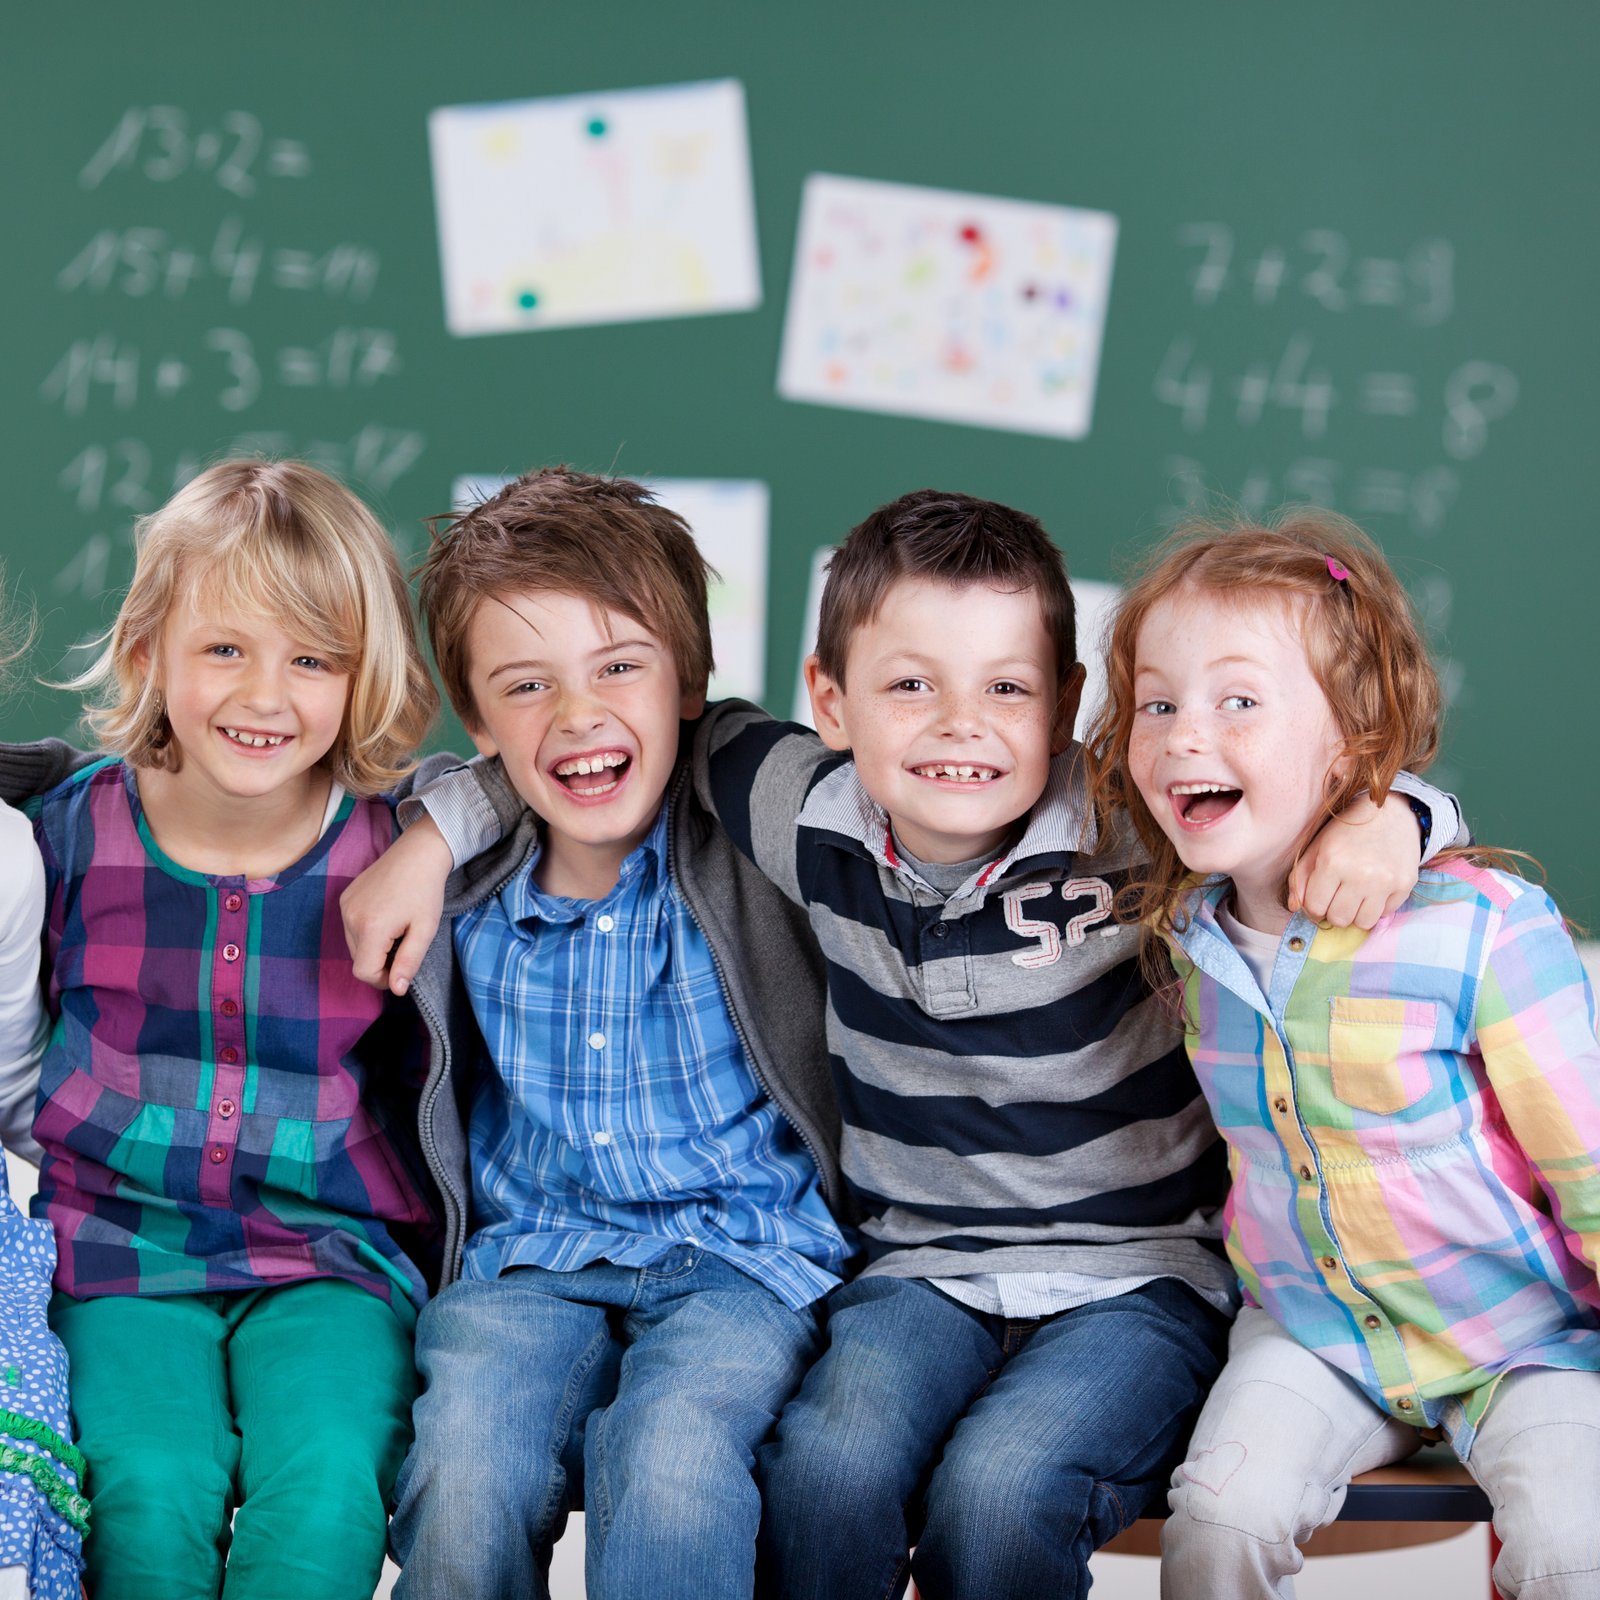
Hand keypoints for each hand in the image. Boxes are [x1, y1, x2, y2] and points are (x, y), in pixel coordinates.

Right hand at [340, 815, 452, 994]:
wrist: (418, 853)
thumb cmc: (426, 891)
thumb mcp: (425, 930)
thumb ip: (409, 962)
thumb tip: (396, 990)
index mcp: (370, 928)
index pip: (364, 972)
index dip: (383, 979)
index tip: (402, 969)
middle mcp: (350, 917)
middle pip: (358, 960)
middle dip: (380, 962)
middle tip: (405, 944)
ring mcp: (345, 906)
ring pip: (354, 945)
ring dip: (373, 947)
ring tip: (397, 929)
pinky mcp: (345, 897)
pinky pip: (351, 927)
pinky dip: (366, 931)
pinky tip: (387, 916)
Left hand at [1290, 792, 1420, 929]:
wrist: (1390, 813)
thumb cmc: (1347, 832)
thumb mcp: (1317, 847)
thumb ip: (1299, 878)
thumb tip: (1294, 907)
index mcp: (1333, 862)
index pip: (1315, 907)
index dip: (1314, 905)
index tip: (1321, 896)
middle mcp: (1360, 874)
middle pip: (1339, 919)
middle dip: (1334, 911)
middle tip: (1338, 895)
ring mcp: (1386, 881)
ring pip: (1363, 922)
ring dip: (1356, 913)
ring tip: (1355, 895)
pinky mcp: (1405, 884)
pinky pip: (1386, 913)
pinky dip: (1377, 906)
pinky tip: (1375, 888)